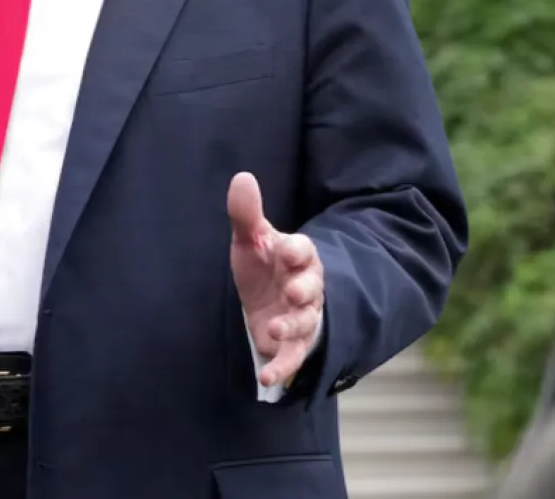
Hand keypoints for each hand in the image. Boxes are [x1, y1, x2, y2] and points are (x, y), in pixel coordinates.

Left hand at [228, 172, 323, 389]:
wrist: (268, 298)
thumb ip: (246, 214)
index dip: (297, 250)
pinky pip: (294, 356)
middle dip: (304, 289)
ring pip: (306, 321)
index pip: (304, 250)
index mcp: (298, 256)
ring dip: (292, 325)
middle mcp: (307, 286)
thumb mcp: (252, 239)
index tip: (286, 251)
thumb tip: (241, 177)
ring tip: (274, 327)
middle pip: (312, 287)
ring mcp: (303, 316)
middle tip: (293, 292)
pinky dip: (282, 367)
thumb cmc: (264, 265)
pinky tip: (267, 377)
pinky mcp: (294, 343)